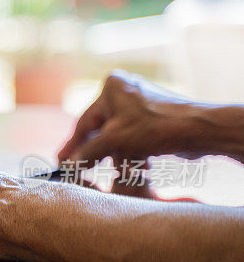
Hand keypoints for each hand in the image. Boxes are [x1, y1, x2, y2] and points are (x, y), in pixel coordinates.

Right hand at [57, 71, 198, 165]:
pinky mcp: (153, 118)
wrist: (200, 130)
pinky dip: (127, 154)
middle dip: (94, 152)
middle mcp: (125, 91)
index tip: (61, 162)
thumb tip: (67, 164)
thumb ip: (88, 152)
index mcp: (111, 87)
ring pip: (117, 136)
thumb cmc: (156, 127)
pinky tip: (124, 169)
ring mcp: (140, 104)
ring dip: (111, 157)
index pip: (85, 122)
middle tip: (77, 170)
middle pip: (100, 129)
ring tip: (101, 174)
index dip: (72, 145)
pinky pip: (132, 138)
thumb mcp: (114, 140)